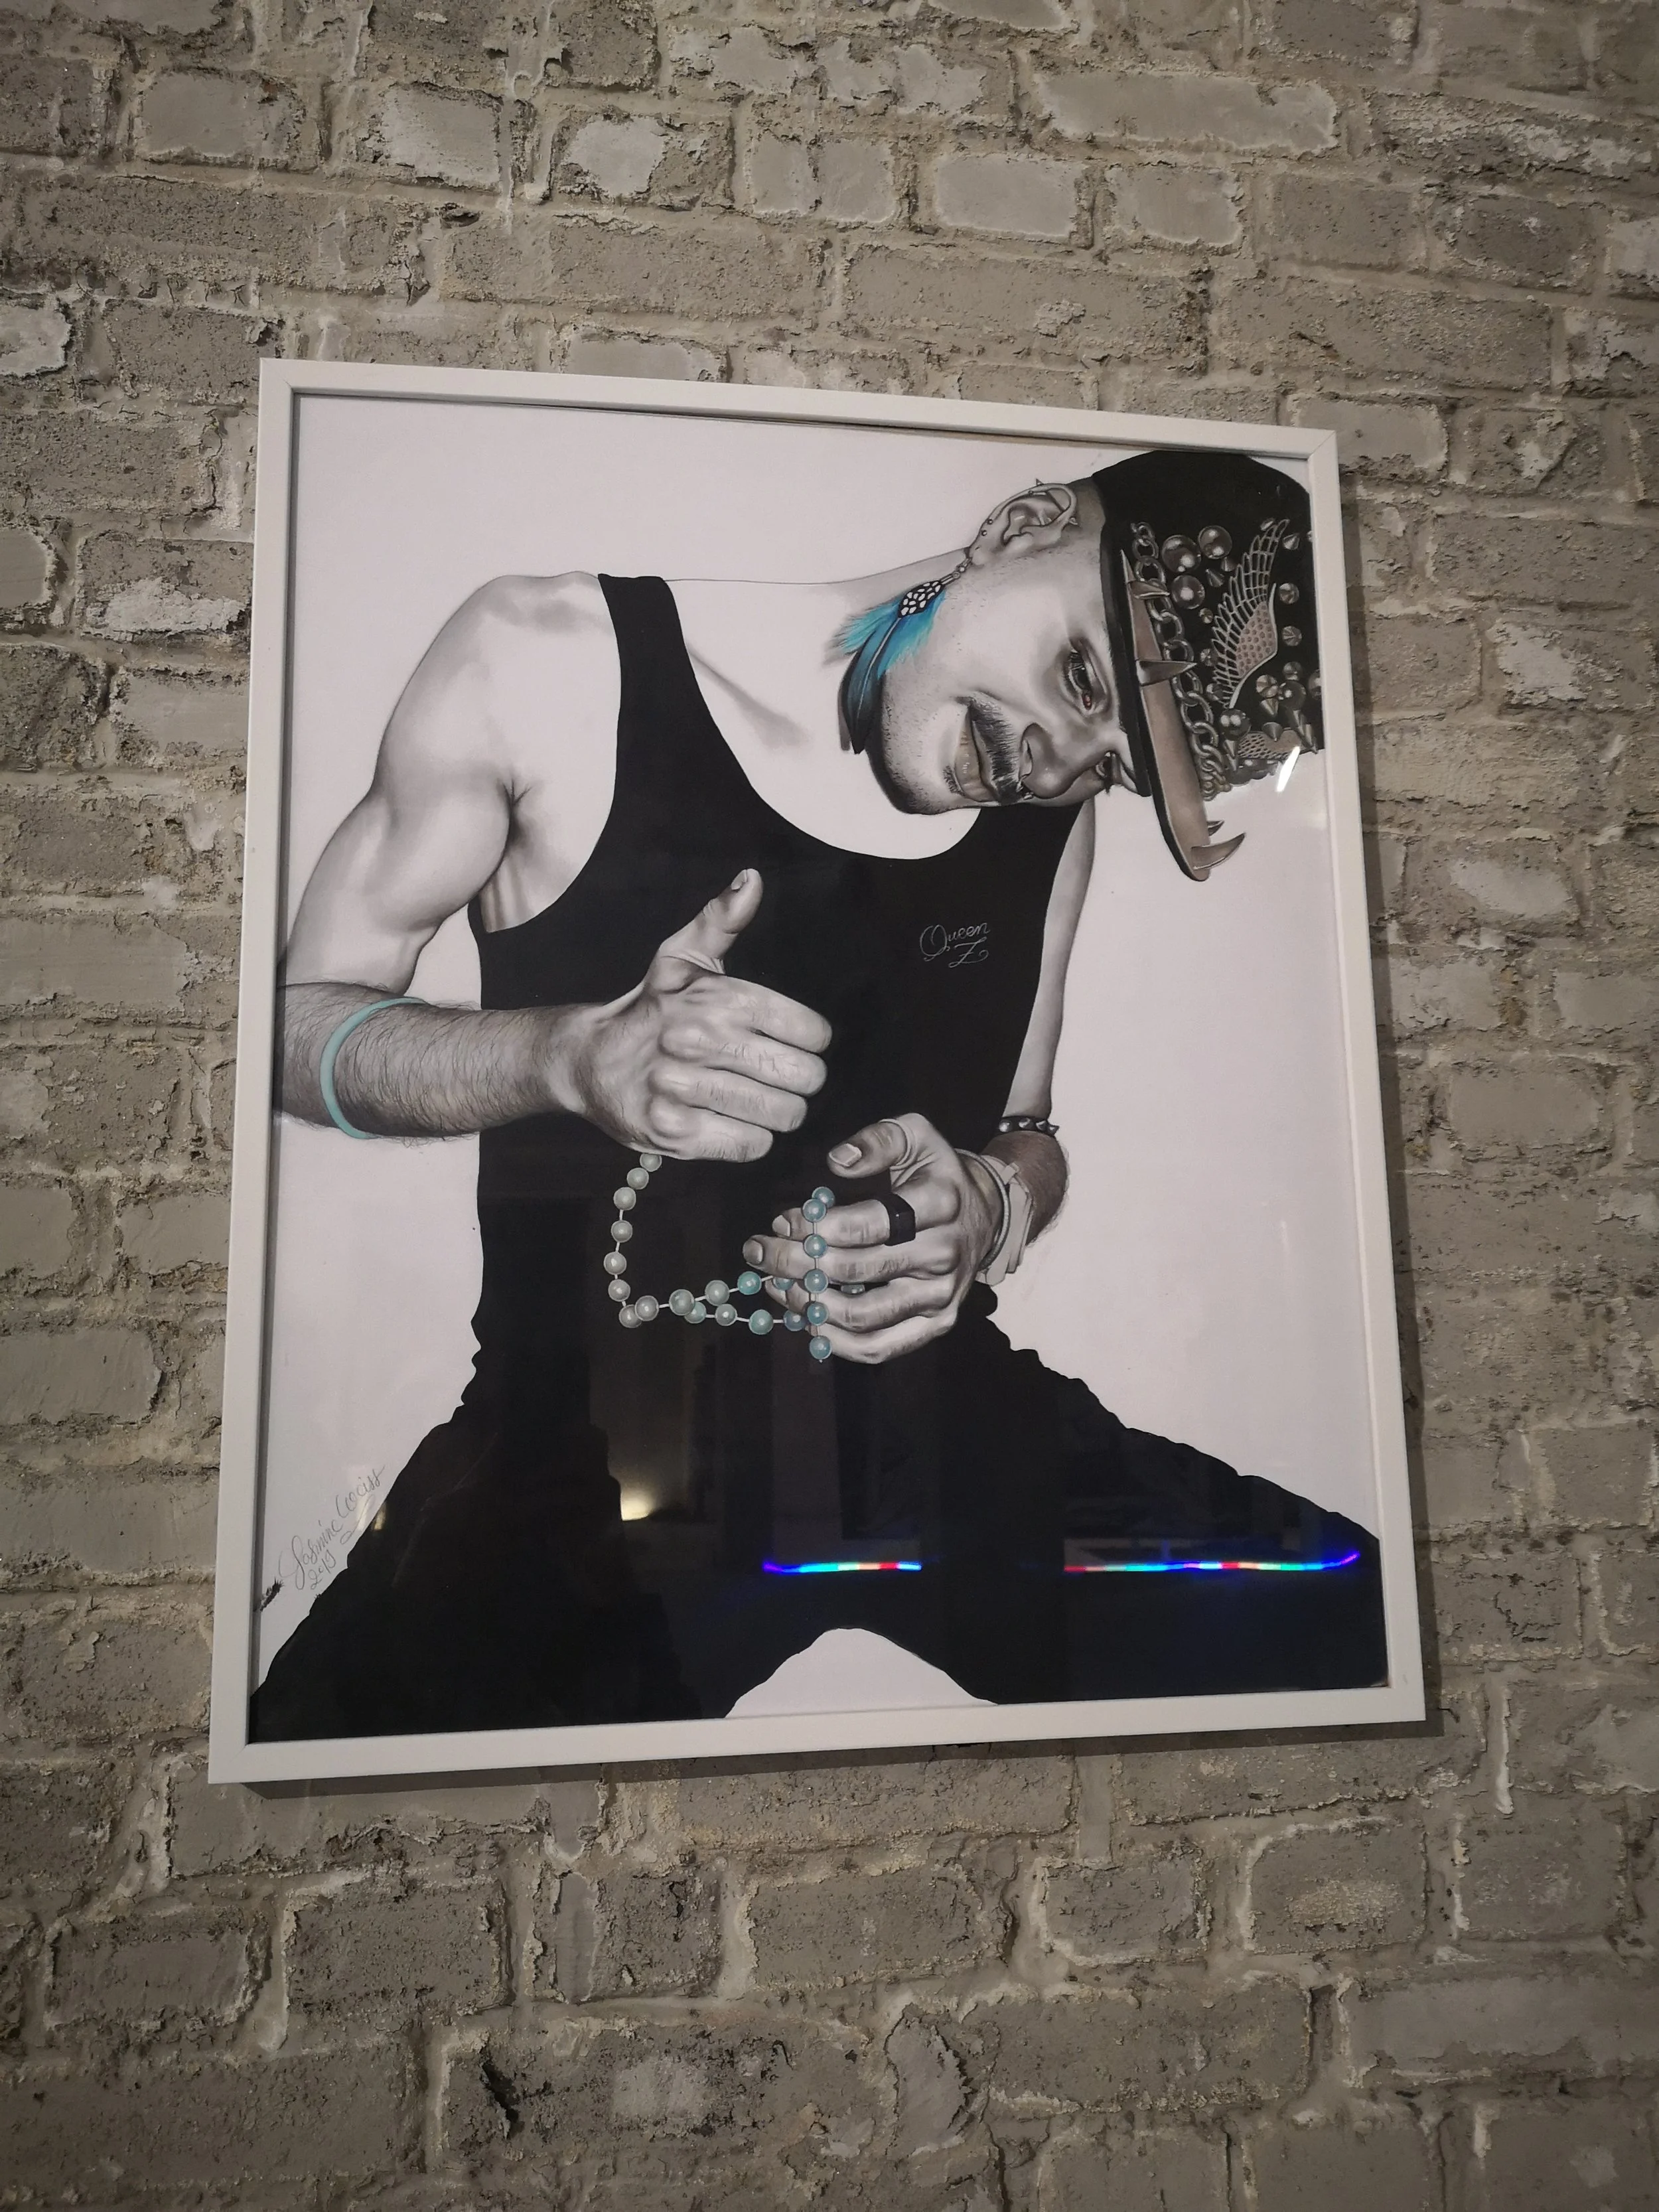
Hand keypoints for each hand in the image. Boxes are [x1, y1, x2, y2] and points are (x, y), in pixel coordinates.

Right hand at [562, 869, 830, 1160]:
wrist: (586, 1060)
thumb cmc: (649, 1008)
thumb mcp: (682, 958)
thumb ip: (723, 920)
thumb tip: (752, 880)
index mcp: (717, 997)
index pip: (811, 1033)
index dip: (810, 1042)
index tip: (789, 1043)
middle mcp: (701, 1040)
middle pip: (802, 1078)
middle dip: (800, 1081)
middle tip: (779, 1078)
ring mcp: (685, 1089)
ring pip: (781, 1115)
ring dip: (777, 1112)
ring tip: (757, 1100)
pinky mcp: (674, 1133)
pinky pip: (750, 1144)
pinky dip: (750, 1137)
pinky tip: (731, 1121)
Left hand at [744, 1113, 1002, 1364]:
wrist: (984, 1214)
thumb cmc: (934, 1173)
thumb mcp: (914, 1135)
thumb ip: (878, 1140)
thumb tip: (837, 1162)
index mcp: (940, 1202)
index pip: (867, 1222)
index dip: (815, 1226)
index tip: (782, 1222)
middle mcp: (944, 1253)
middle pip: (855, 1269)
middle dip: (796, 1263)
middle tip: (762, 1254)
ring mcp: (941, 1295)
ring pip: (862, 1316)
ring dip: (808, 1304)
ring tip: (778, 1286)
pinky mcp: (937, 1324)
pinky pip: (879, 1347)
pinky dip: (835, 1342)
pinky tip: (806, 1319)